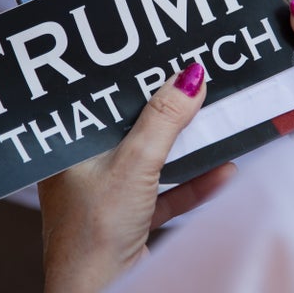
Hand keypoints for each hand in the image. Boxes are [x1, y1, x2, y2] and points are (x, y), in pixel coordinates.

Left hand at [38, 63, 236, 292]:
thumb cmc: (93, 235)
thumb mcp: (133, 166)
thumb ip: (163, 121)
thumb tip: (188, 79)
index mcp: (71, 149)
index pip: (104, 101)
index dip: (134, 80)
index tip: (164, 59)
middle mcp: (86, 168)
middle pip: (134, 129)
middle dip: (167, 112)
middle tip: (196, 85)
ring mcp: (110, 195)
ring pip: (153, 160)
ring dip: (186, 148)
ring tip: (214, 122)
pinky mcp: (132, 219)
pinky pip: (167, 192)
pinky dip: (194, 183)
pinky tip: (223, 170)